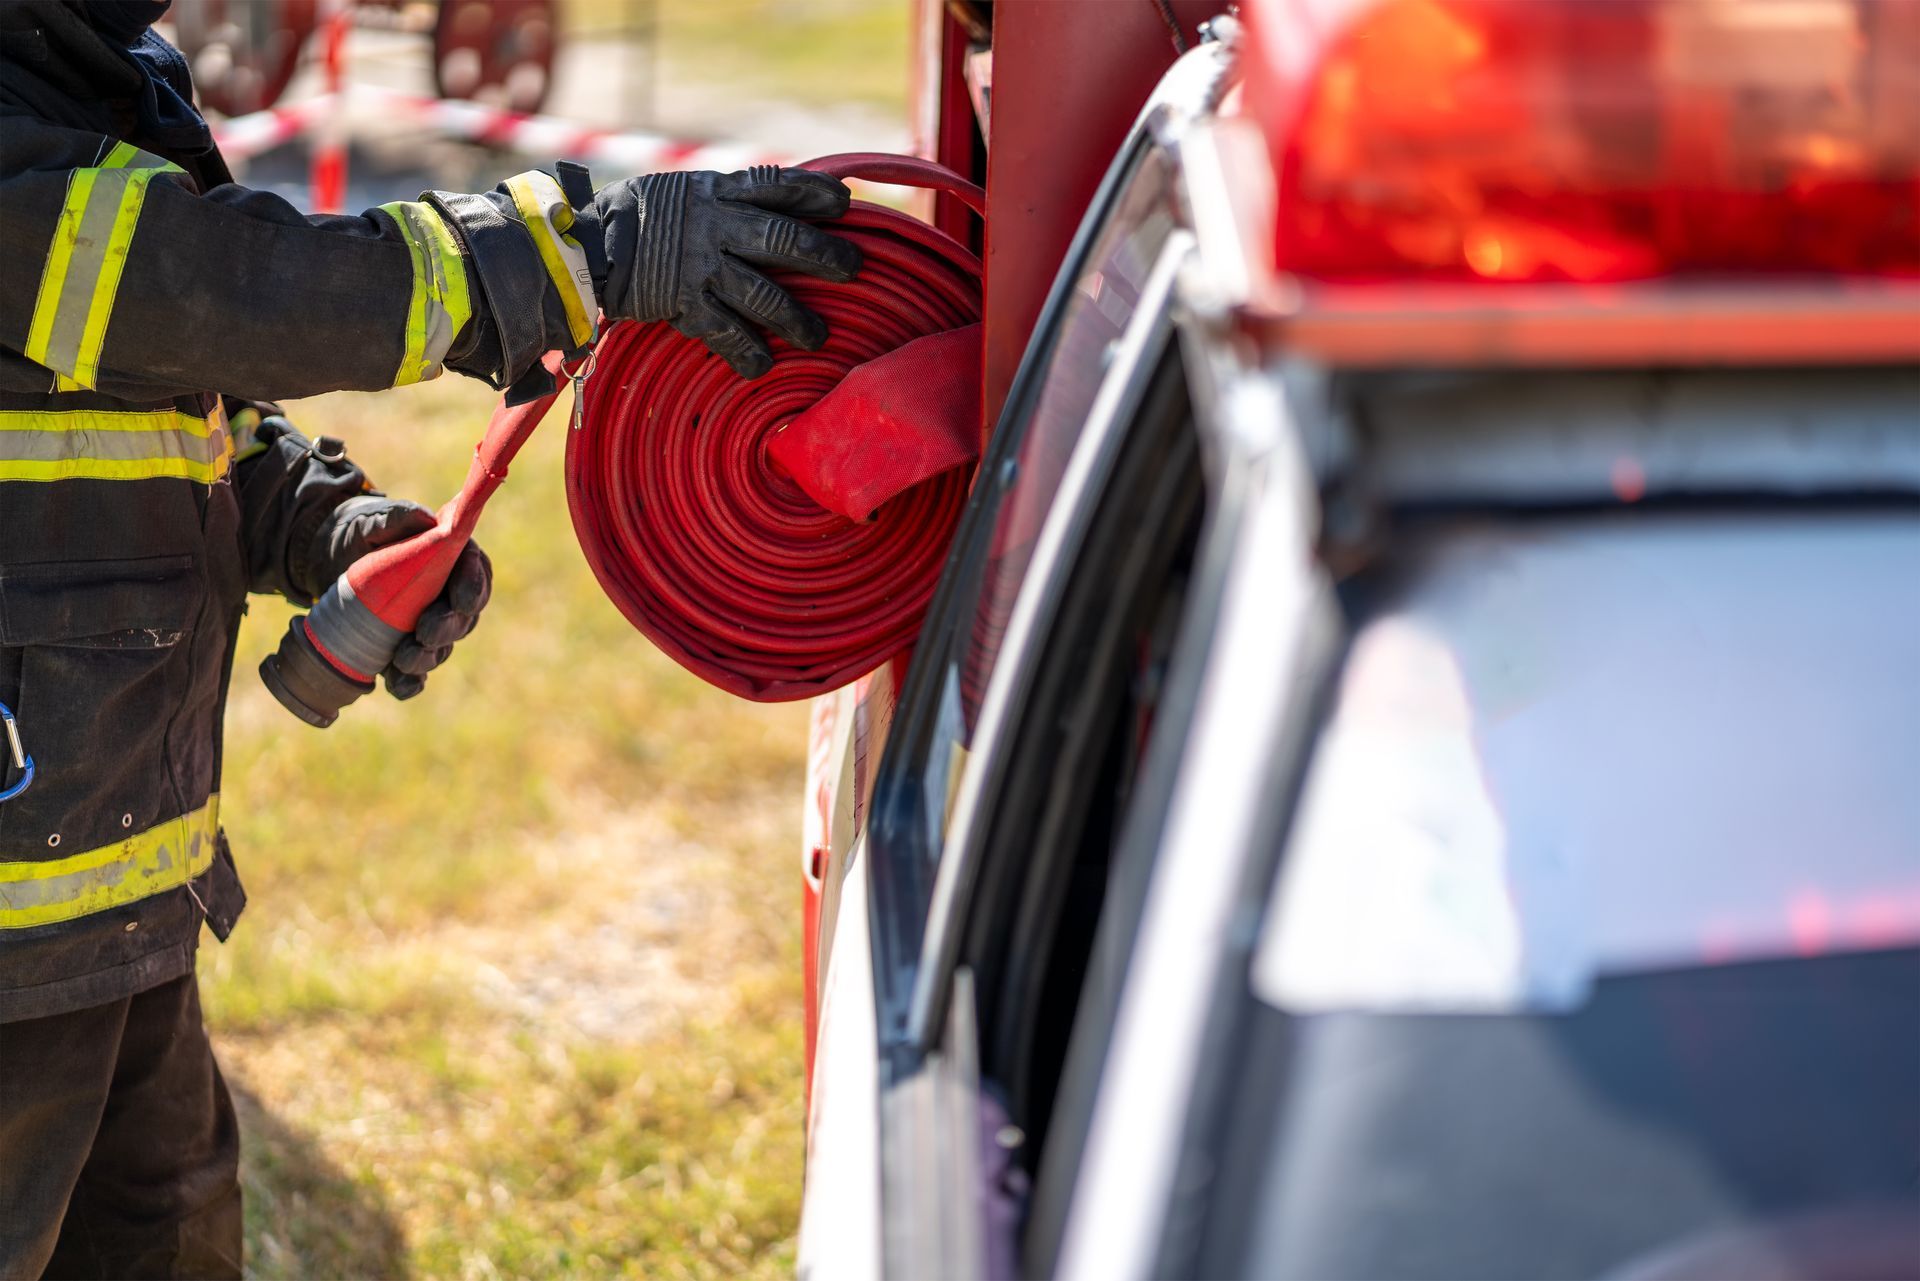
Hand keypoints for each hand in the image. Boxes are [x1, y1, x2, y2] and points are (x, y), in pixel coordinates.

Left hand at [309, 496, 491, 699]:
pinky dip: (408, 683)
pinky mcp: (403, 648)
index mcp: (452, 558)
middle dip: (447, 628)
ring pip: (440, 648)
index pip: (476, 574)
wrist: (327, 558)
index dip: (473, 588)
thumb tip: (425, 521)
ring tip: (403, 660)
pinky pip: (414, 673)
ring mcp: (426, 626)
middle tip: (425, 633)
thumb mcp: (371, 520)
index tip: (462, 599)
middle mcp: (446, 596)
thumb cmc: (359, 533)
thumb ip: (397, 517)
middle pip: (462, 618)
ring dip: (426, 658)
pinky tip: (397, 685)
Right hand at [596, 165, 862, 377]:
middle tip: (854, 268)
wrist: (587, 245)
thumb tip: (779, 206)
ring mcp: (701, 267)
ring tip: (818, 336)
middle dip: (824, 255)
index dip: (814, 193)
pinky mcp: (684, 303)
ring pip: (763, 294)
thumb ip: (729, 198)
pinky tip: (763, 365)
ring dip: (795, 318)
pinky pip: (725, 332)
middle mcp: (715, 227)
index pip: (777, 185)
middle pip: (783, 240)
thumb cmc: (641, 216)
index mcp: (718, 192)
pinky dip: (747, 352)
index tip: (845, 203)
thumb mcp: (685, 190)